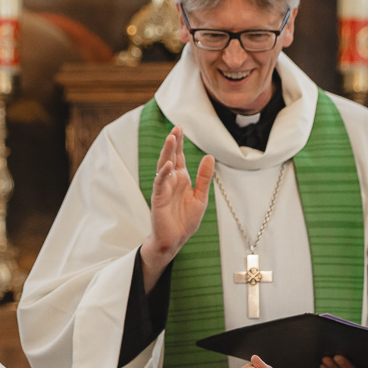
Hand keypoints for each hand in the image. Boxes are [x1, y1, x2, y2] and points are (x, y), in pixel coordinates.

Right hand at [140, 127, 214, 290]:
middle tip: (176, 127)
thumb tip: (209, 156)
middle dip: (173, 143)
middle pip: (170, 157)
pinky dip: (163, 174)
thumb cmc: (186, 220)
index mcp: (181, 179)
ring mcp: (163, 189)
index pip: (179, 157)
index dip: (179, 143)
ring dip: (166, 153)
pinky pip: (160, 184)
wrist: (176, 240)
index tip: (180, 128)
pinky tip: (168, 165)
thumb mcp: (200, 197)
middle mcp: (171, 181)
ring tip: (171, 138)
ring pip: (163, 166)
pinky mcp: (158, 199)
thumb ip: (204, 178)